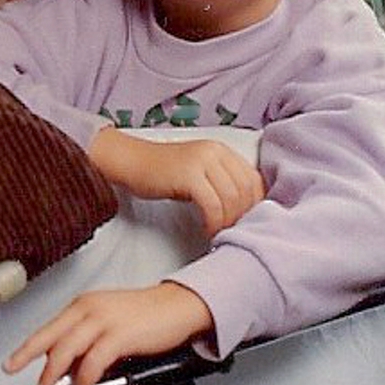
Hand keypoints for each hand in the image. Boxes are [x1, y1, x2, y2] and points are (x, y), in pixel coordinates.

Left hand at [3, 282, 214, 384]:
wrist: (179, 306)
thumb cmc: (148, 314)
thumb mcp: (109, 323)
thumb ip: (87, 343)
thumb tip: (70, 369)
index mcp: (82, 305)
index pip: (47, 329)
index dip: (27, 349)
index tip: (12, 363)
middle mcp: (88, 309)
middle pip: (50, 339)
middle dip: (32, 365)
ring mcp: (103, 320)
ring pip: (66, 350)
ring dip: (55, 376)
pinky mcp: (119, 334)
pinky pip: (93, 361)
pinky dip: (85, 379)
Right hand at [87, 128, 264, 235]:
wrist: (129, 161)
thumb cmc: (161, 172)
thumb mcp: (197, 172)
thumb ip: (220, 182)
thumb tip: (243, 210)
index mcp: (221, 150)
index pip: (254, 179)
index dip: (256, 205)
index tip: (247, 223)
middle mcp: (215, 151)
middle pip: (245, 190)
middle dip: (243, 217)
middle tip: (233, 234)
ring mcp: (202, 160)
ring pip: (231, 198)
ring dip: (228, 222)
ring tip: (219, 235)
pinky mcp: (188, 174)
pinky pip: (212, 204)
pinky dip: (213, 222)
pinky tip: (207, 231)